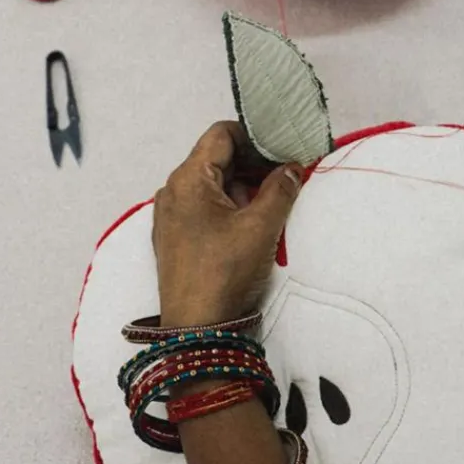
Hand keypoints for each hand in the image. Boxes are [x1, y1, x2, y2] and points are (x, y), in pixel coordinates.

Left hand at [152, 121, 303, 327]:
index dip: (254, 136)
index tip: (283, 149)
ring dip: (244, 187)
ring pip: (212, 184)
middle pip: (216, 158)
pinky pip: (204, 207)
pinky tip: (253, 223)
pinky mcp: (175, 237)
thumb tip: (292, 167)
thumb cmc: (225, 271)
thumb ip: (280, 189)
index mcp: (188, 178)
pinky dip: (229, 206)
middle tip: (287, 176)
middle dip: (253, 164)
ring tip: (274, 203)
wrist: (197, 330)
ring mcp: (171, 215)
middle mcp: (173, 190)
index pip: (221, 134)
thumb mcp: (261, 227)